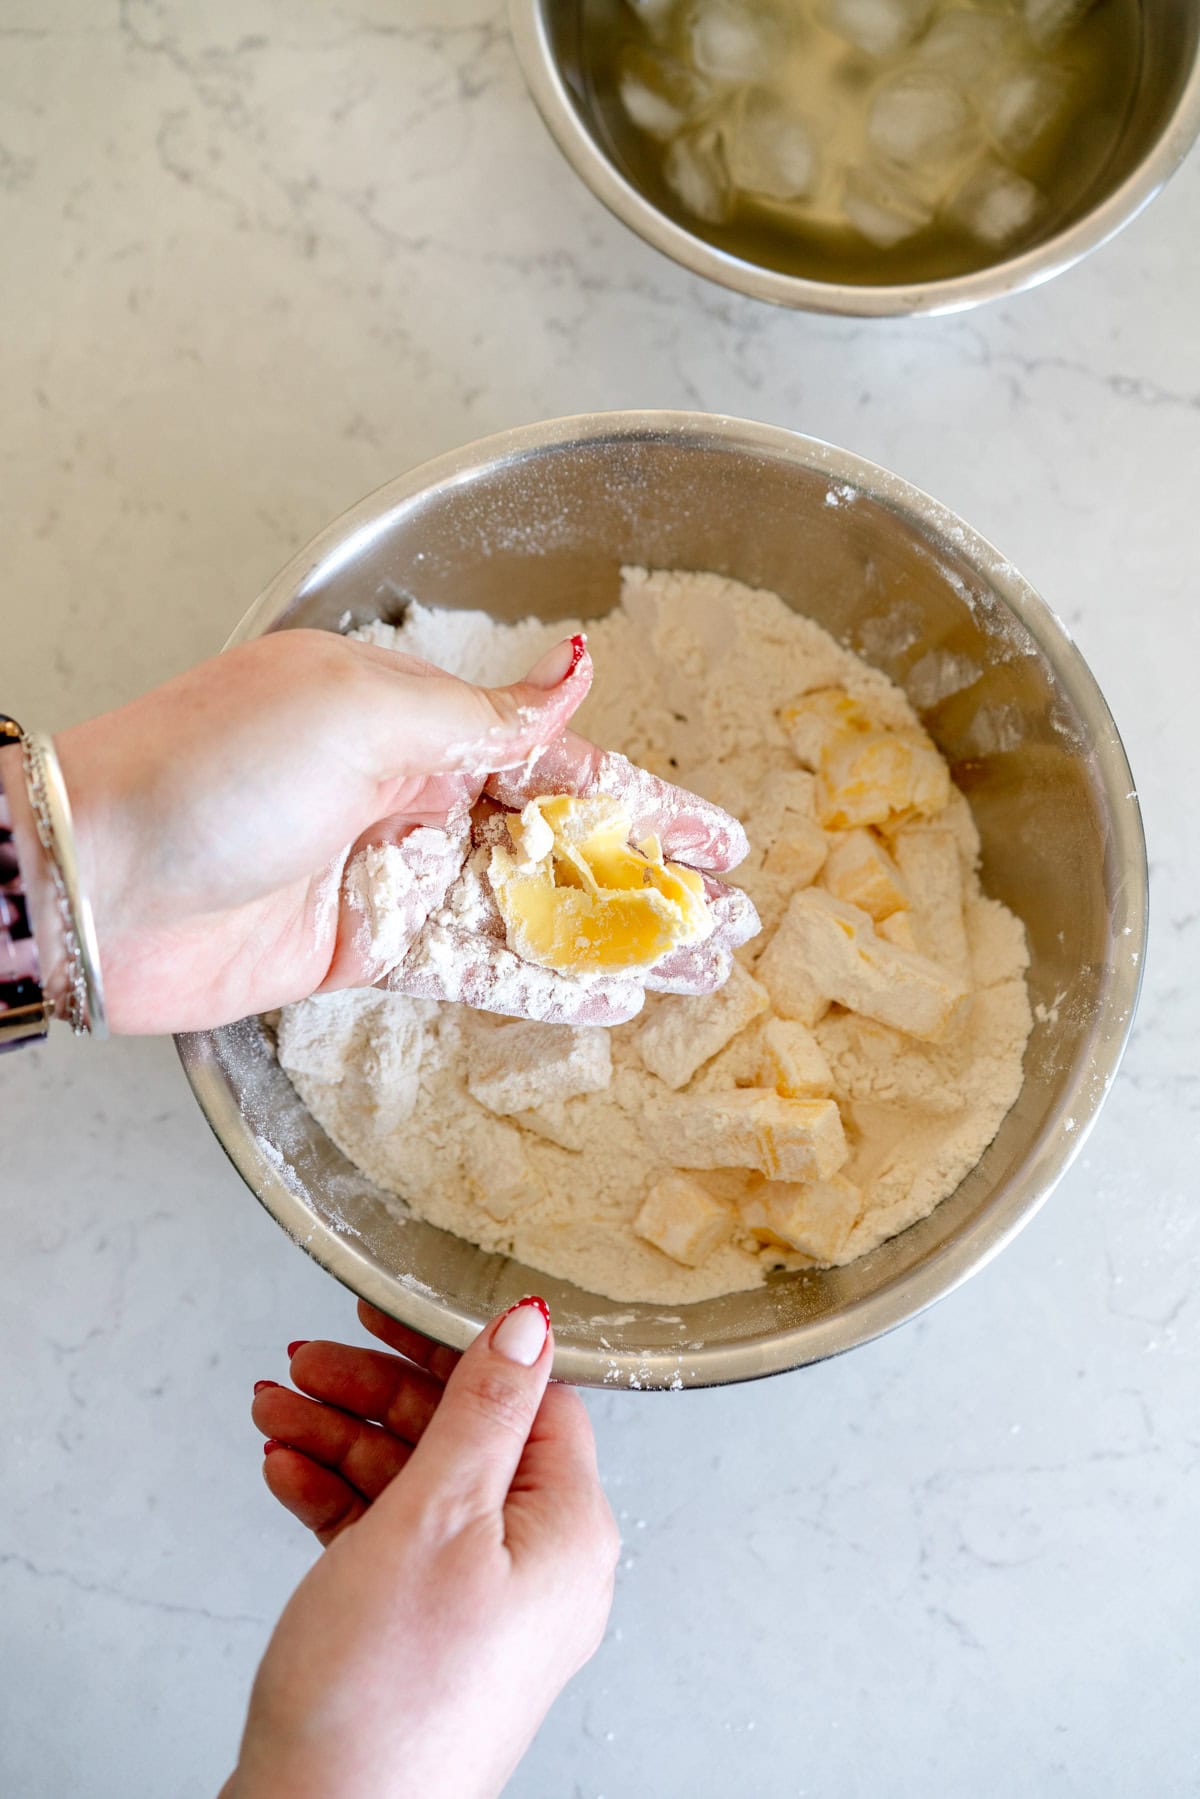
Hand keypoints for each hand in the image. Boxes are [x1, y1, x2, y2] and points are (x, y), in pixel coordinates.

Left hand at [39, 629, 754, 1032]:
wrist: (97, 878)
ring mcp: (390, 877)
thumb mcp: (361, 713)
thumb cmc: (213, 766)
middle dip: (645, 882)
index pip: (560, 761)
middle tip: (727, 917)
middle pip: (557, 845)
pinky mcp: (361, 950)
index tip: (719, 839)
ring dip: (612, 942)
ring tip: (696, 965)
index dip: (646, 803)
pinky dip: (540, 986)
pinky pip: (471, 968)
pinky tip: (609, 1002)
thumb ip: (483, 715)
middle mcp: (411, 793)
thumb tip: (577, 671)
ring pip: (527, 915)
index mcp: (414, 719)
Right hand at [229, 1300, 618, 1798]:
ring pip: (415, 1485)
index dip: (456, 1350)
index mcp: (567, 1531)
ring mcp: (477, 1604)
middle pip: (463, 1437)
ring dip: (340, 1438)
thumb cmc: (385, 1698)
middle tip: (308, 1360)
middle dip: (375, 1392)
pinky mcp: (422, 1634)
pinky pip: (387, 1539)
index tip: (389, 1316)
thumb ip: (482, 1412)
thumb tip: (528, 1325)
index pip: (528, 1401)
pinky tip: (285, 1473)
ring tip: (274, 1409)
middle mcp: (536, 1568)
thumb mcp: (437, 1517)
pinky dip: (335, 1500)